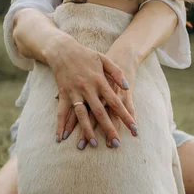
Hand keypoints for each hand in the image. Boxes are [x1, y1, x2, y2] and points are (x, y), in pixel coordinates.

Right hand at [44, 34, 137, 148]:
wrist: (63, 50)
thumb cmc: (87, 55)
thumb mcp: (105, 59)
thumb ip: (117, 73)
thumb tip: (128, 87)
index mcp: (100, 81)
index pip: (116, 102)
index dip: (125, 116)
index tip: (134, 128)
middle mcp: (88, 88)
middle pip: (100, 112)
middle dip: (109, 129)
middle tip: (117, 144)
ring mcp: (74, 92)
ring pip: (81, 115)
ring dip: (86, 130)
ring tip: (92, 144)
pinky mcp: (63, 94)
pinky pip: (62, 112)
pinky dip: (60, 125)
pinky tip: (61, 138)